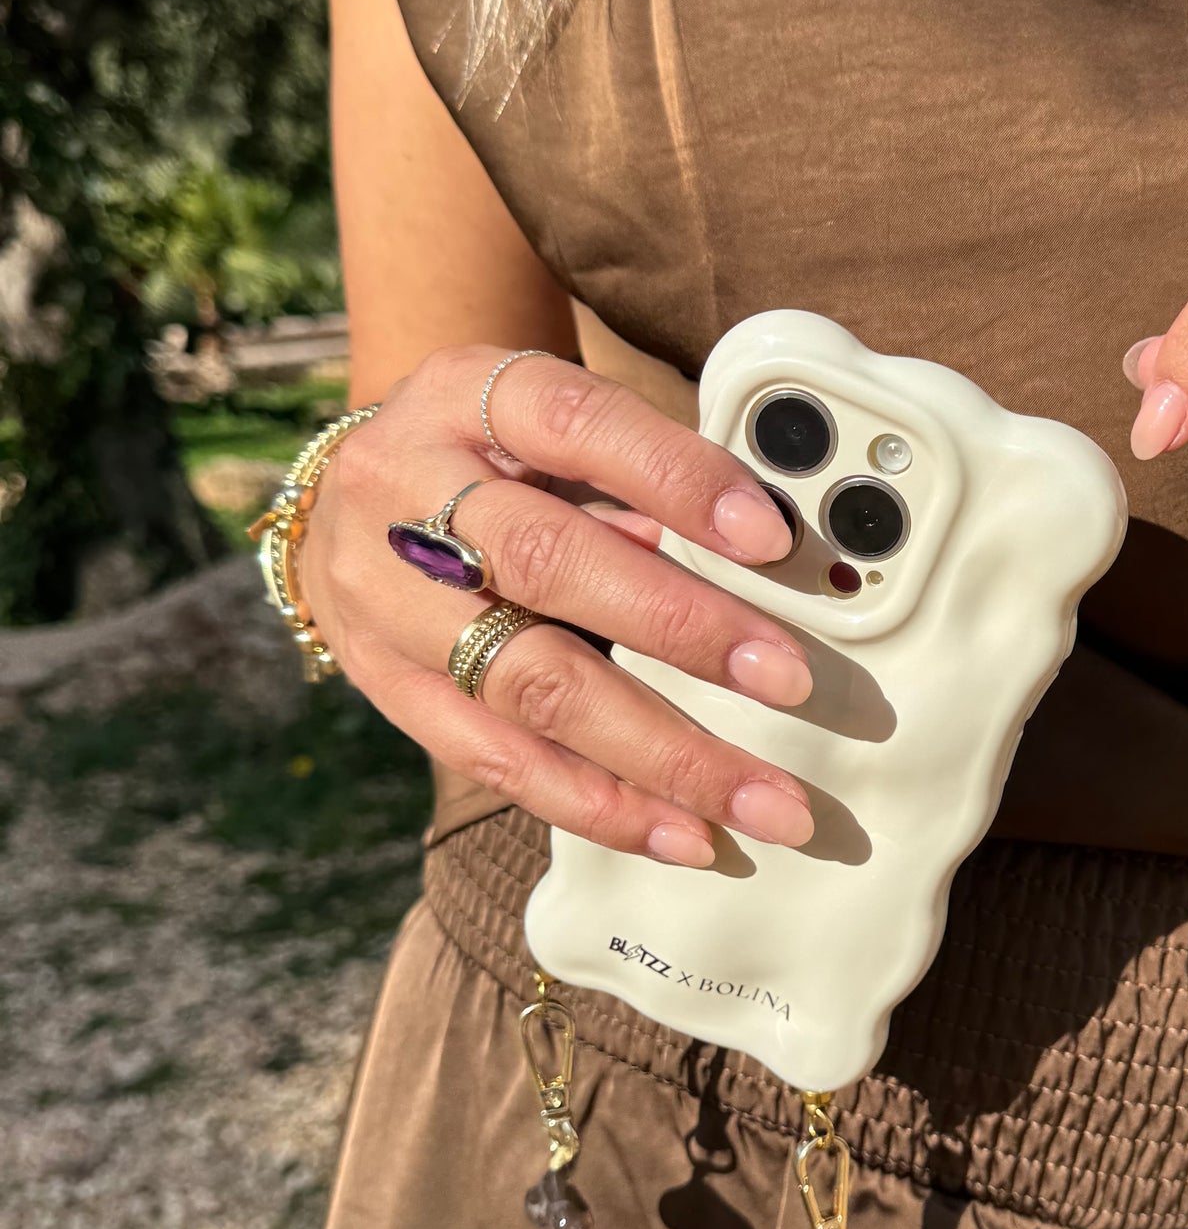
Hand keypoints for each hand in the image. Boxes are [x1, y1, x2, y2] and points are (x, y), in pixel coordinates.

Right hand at [301, 346, 819, 863]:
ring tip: (756, 799)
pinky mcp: (384, 684)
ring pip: (528, 685)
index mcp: (466, 396)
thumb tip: (762, 553)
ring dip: (657, 753)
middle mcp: (405, 491)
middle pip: (548, 565)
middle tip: (788, 680)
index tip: (769, 536)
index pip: (577, 424)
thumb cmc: (493, 454)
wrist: (357, 494)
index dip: (675, 478)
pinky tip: (680, 832)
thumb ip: (641, 471)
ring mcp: (384, 596)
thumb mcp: (553, 423)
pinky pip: (496, 759)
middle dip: (682, 630)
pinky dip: (599, 804)